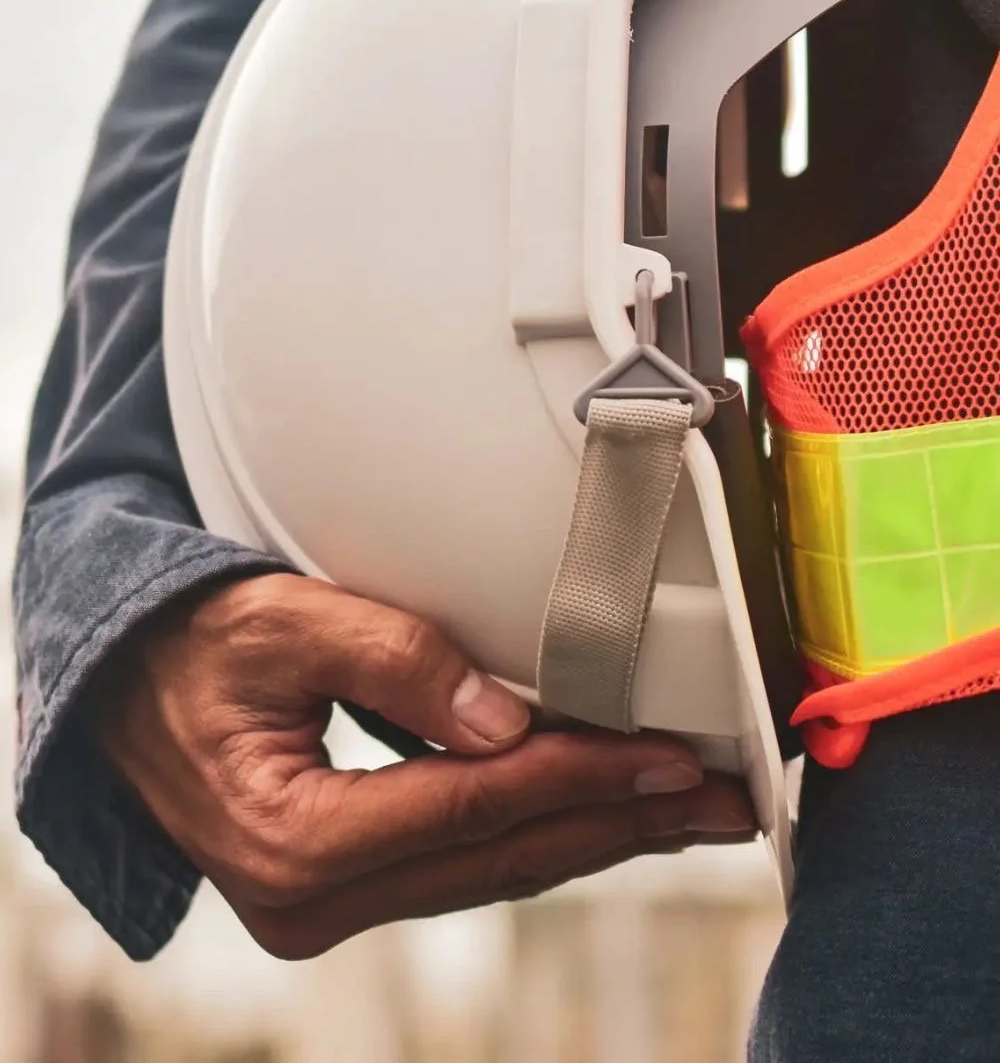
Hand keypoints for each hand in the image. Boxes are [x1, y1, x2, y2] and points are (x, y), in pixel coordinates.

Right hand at [91, 572, 755, 959]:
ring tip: (690, 810)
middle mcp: (311, 898)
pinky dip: (542, 831)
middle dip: (621, 823)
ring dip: (597, 834)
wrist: (120, 686)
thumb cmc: (190, 643)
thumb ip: (393, 662)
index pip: (470, 809)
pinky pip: (466, 862)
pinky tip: (603, 812)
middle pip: (500, 858)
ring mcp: (327, 903)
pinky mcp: (344, 886)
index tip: (669, 758)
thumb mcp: (282, 623)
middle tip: (724, 800)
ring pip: (494, 869)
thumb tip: (509, 722)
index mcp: (290, 840)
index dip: (579, 778)